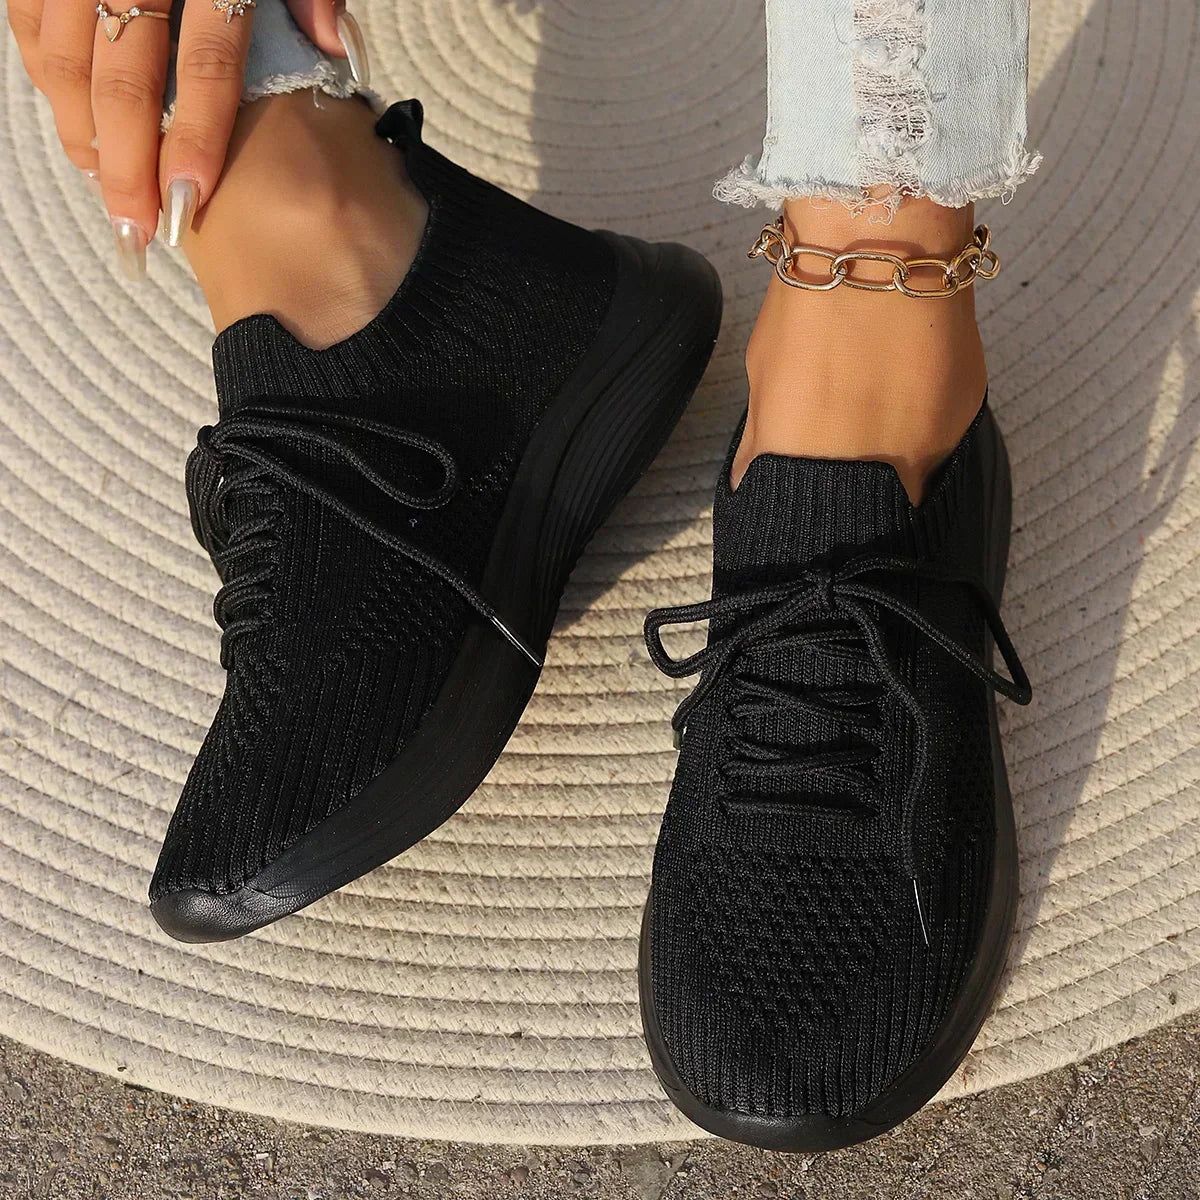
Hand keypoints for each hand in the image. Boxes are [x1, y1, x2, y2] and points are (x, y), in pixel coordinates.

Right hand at [6, 0, 365, 279]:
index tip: (190, 202)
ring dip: (84, 138)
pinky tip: (80, 136)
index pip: (205, 64)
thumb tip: (334, 46)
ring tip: (112, 198)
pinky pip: (29, 27)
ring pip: (65, 61)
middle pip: (123, 78)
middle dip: (127, 165)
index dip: (196, 138)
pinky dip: (51, 87)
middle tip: (138, 232)